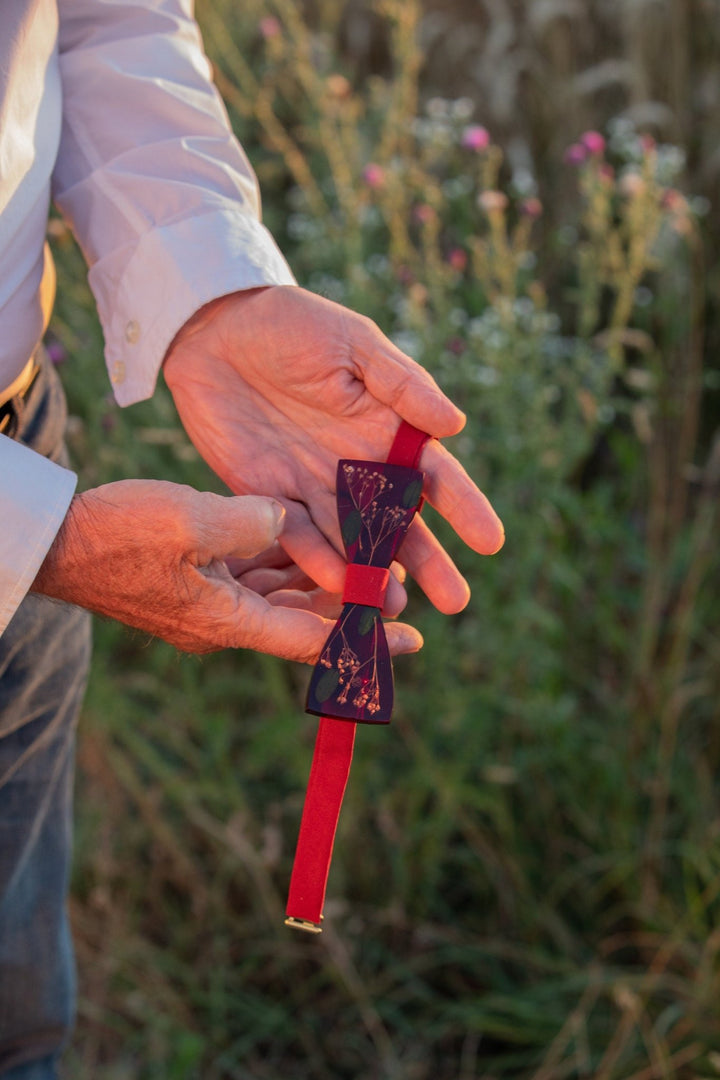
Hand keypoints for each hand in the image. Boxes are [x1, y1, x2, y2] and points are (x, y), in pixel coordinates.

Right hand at [31, 479, 422, 660]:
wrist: (59, 541)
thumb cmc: (115, 535)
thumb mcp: (187, 523)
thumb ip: (248, 522)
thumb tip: (283, 517)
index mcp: (229, 619)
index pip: (312, 640)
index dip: (364, 639)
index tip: (414, 638)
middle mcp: (226, 619)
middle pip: (305, 618)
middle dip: (350, 604)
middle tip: (400, 587)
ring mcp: (211, 601)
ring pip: (283, 594)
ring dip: (320, 578)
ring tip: (367, 558)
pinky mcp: (199, 579)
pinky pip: (255, 573)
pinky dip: (286, 558)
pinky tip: (311, 533)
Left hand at [163, 286, 503, 613]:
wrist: (215, 327)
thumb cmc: (293, 325)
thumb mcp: (354, 343)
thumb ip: (402, 384)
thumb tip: (455, 425)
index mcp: (387, 429)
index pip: (434, 475)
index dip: (464, 508)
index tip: (490, 543)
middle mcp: (356, 466)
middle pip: (398, 521)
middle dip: (427, 561)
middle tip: (455, 601)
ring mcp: (314, 485)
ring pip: (352, 540)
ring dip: (374, 574)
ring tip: (395, 609)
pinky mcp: (268, 495)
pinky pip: (295, 533)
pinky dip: (316, 559)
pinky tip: (338, 585)